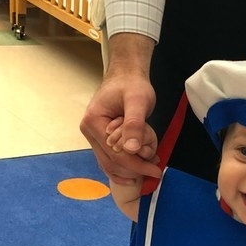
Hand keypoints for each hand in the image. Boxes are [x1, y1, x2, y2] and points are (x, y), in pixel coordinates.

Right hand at [79, 33, 162, 185]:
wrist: (126, 75)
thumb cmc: (132, 84)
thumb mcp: (137, 100)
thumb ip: (134, 124)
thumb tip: (131, 149)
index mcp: (93, 122)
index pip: (115, 154)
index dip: (136, 165)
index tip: (156, 171)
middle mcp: (89, 132)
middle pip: (111, 162)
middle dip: (135, 169)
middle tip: (155, 169)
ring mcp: (93, 137)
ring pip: (110, 164)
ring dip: (130, 170)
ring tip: (150, 168)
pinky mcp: (100, 139)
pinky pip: (110, 160)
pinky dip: (125, 167)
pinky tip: (138, 170)